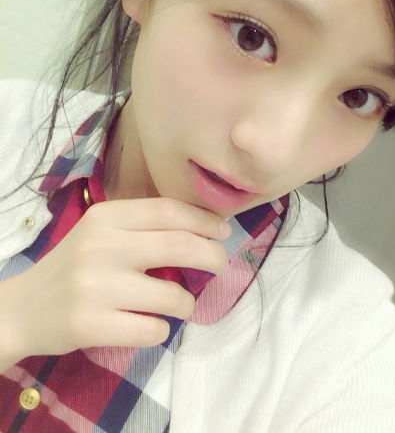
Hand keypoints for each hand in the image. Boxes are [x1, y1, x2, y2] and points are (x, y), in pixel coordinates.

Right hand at [0, 197, 229, 361]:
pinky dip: (162, 329)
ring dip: (188, 303)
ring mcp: (95, 287)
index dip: (204, 221)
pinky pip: (152, 330)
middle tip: (220, 264)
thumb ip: (142, 227)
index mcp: (106, 217)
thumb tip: (204, 230)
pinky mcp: (91, 325)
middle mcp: (101, 247)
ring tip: (182, 304)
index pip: (168, 211)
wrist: (23, 308)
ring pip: (172, 296)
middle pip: (179, 245)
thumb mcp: (101, 232)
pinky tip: (152, 325)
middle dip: (212, 256)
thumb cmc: (74, 266)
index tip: (223, 231)